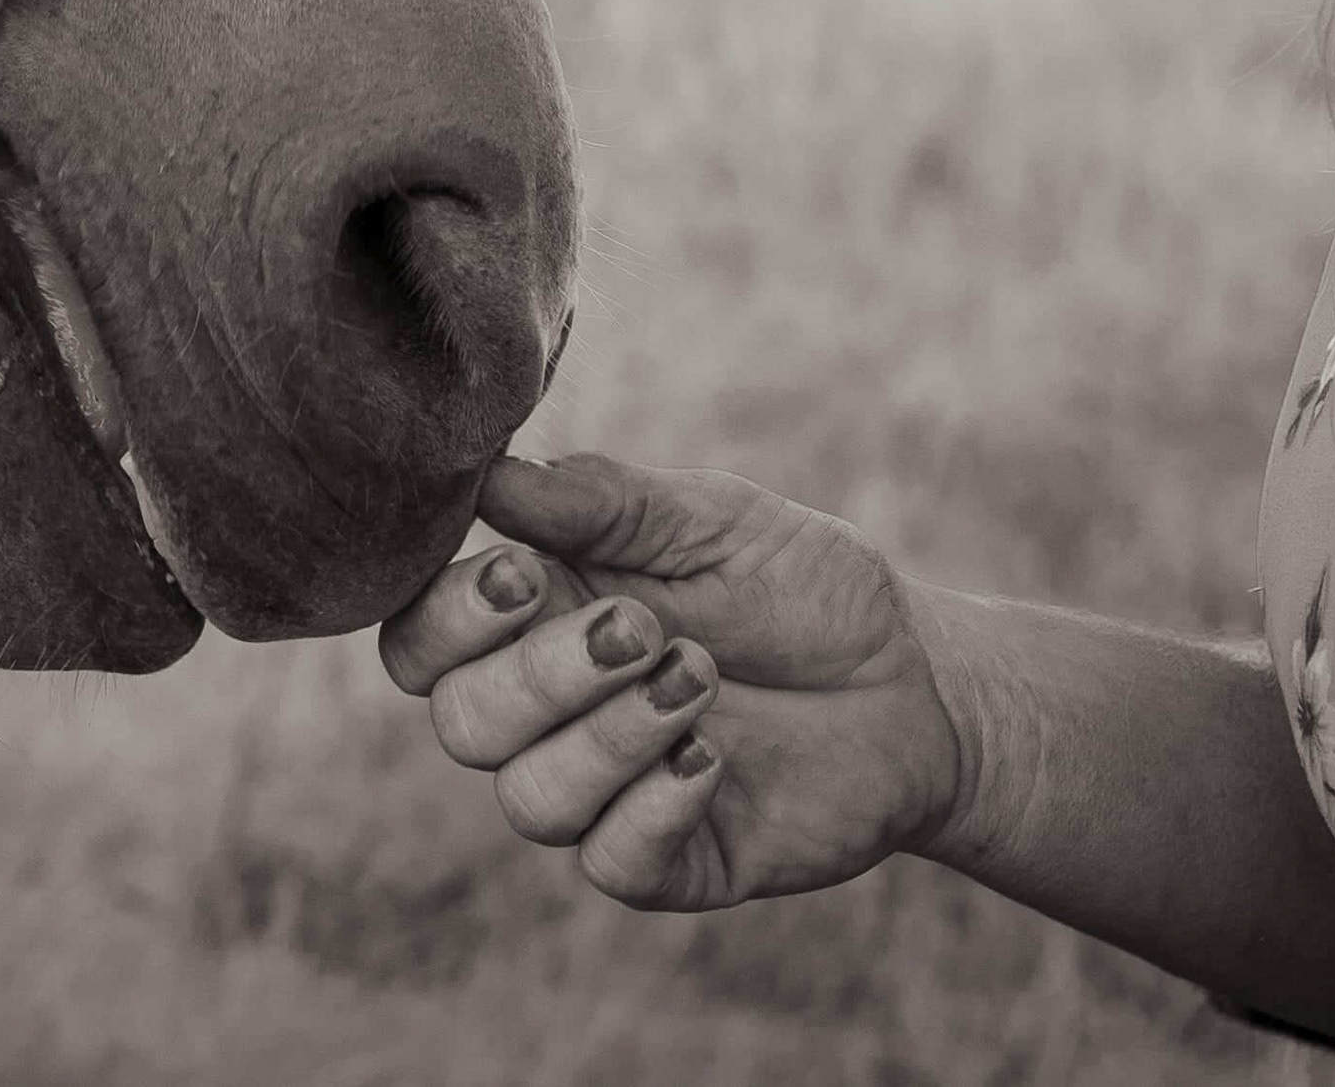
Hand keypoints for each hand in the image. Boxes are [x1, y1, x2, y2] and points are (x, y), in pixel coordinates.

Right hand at [378, 448, 965, 912]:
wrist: (913, 678)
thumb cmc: (796, 581)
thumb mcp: (706, 518)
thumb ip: (598, 501)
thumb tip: (490, 472)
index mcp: (538, 617)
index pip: (421, 639)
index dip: (449, 618)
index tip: (528, 575)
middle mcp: (552, 712)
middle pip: (462, 722)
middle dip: (543, 674)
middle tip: (643, 624)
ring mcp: (607, 792)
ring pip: (529, 799)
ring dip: (607, 736)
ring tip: (700, 674)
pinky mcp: (672, 860)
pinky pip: (611, 862)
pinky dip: (653, 806)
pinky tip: (711, 757)